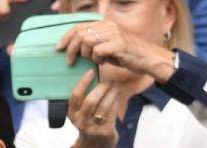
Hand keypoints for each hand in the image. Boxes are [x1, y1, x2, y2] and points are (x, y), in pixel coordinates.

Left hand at [56, 20, 174, 81]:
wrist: (148, 59)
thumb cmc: (127, 55)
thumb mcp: (107, 47)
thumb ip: (93, 45)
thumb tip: (74, 49)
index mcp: (105, 24)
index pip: (79, 26)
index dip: (66, 37)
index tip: (58, 48)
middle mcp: (109, 26)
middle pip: (80, 33)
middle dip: (71, 48)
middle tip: (70, 61)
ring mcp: (114, 34)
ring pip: (87, 41)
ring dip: (85, 54)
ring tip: (91, 60)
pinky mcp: (119, 44)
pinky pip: (98, 51)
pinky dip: (96, 59)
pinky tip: (102, 63)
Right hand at [67, 69, 124, 147]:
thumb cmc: (88, 125)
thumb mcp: (81, 114)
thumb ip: (84, 99)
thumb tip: (95, 76)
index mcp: (72, 114)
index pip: (75, 96)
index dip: (83, 82)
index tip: (91, 71)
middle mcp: (81, 121)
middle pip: (91, 101)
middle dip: (101, 88)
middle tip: (108, 79)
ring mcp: (93, 128)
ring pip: (104, 106)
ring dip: (112, 93)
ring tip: (116, 85)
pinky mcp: (105, 131)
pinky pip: (112, 112)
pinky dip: (116, 101)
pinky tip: (118, 95)